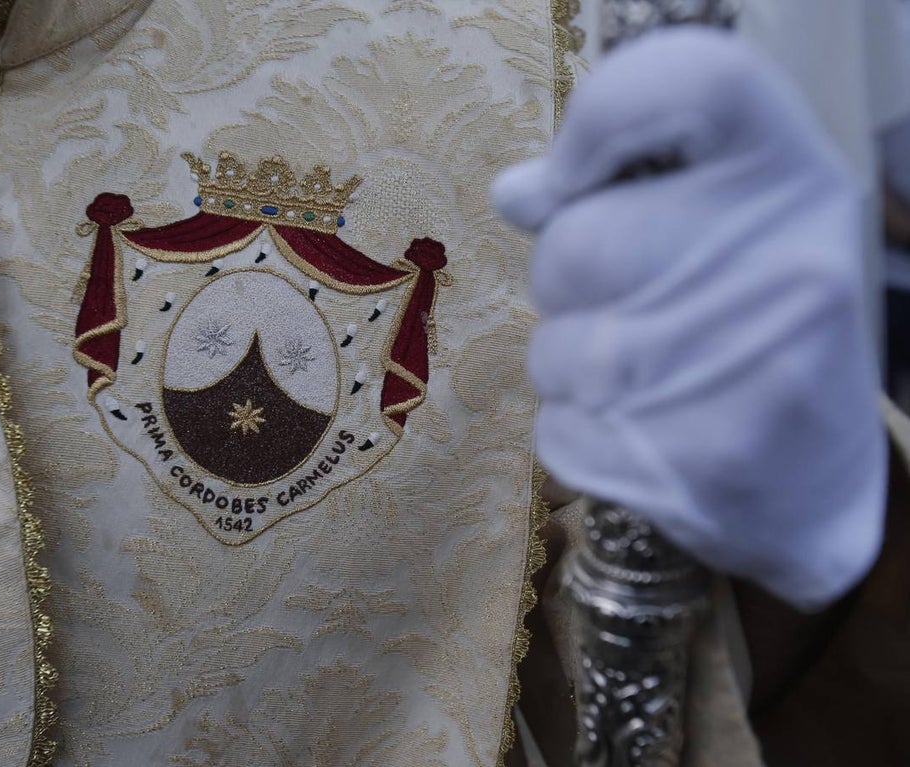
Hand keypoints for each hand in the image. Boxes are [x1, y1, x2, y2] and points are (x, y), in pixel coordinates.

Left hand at [492, 28, 886, 610]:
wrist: (817, 481)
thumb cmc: (744, 326)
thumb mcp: (712, 231)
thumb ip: (615, 193)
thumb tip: (517, 192)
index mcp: (792, 176)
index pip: (695, 79)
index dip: (603, 118)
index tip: (570, 177)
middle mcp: (793, 256)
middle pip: (578, 246)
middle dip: (565, 286)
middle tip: (623, 309)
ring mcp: (758, 363)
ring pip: (556, 351)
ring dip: (566, 370)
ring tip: (638, 380)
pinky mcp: (712, 458)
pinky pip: (561, 431)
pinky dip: (577, 437)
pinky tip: (641, 435)